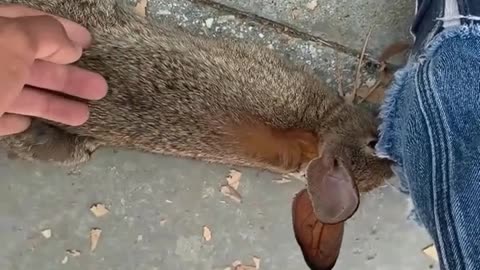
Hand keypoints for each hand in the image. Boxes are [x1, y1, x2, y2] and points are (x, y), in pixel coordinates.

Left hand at [0, 5, 107, 135]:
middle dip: (67, 76)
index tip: (91, 43)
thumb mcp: (14, 42)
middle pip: (30, 62)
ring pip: (17, 92)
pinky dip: (16, 119)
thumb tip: (70, 46)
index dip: (64, 30)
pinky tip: (30, 124)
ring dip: (52, 104)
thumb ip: (47, 35)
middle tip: (99, 88)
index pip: (32, 21)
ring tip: (83, 116)